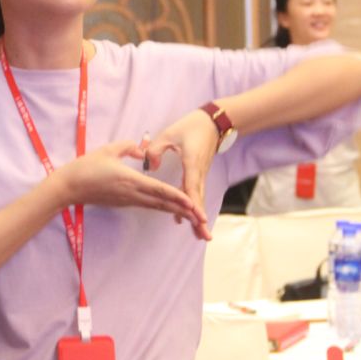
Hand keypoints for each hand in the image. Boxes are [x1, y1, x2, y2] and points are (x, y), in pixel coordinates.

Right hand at [55, 140, 206, 235]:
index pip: (159, 190)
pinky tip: (171, 209)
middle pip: (162, 203)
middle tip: (201, 218)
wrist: (69, 187)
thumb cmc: (86, 166)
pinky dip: (162, 207)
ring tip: (192, 216)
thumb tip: (143, 148)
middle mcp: (132, 194)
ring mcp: (127, 200)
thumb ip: (129, 147)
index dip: (178, 197)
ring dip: (174, 211)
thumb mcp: (108, 149)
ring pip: (156, 206)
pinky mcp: (123, 203)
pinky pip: (147, 205)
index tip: (193, 204)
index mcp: (130, 180)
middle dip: (183, 211)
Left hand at [142, 109, 219, 239]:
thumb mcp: (170, 133)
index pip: (192, 187)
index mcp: (192, 163)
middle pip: (198, 199)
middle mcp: (198, 172)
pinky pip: (195, 193)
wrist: (212, 122)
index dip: (193, 203)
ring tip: (200, 235)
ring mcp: (200, 174)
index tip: (198, 218)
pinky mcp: (198, 174)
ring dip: (199, 217)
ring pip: (198, 199)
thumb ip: (155, 149)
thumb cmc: (190, 126)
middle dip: (201, 219)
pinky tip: (188, 219)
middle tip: (204, 236)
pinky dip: (194, 207)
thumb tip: (149, 166)